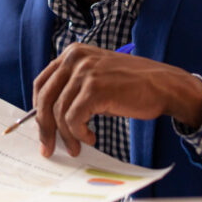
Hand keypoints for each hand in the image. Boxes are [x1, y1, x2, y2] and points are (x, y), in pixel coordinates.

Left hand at [32, 43, 201, 157]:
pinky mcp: (95, 89)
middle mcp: (75, 58)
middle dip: (44, 127)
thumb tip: (48, 118)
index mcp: (72, 53)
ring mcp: (85, 72)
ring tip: (77, 146)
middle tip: (48, 148)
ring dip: (67, 136)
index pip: (42, 83)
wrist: (164, 85)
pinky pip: (74, 119)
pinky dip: (79, 134)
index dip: (37, 110)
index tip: (41, 130)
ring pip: (59, 112)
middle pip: (45, 98)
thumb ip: (73, 88)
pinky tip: (91, 138)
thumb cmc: (131, 85)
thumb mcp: (96, 77)